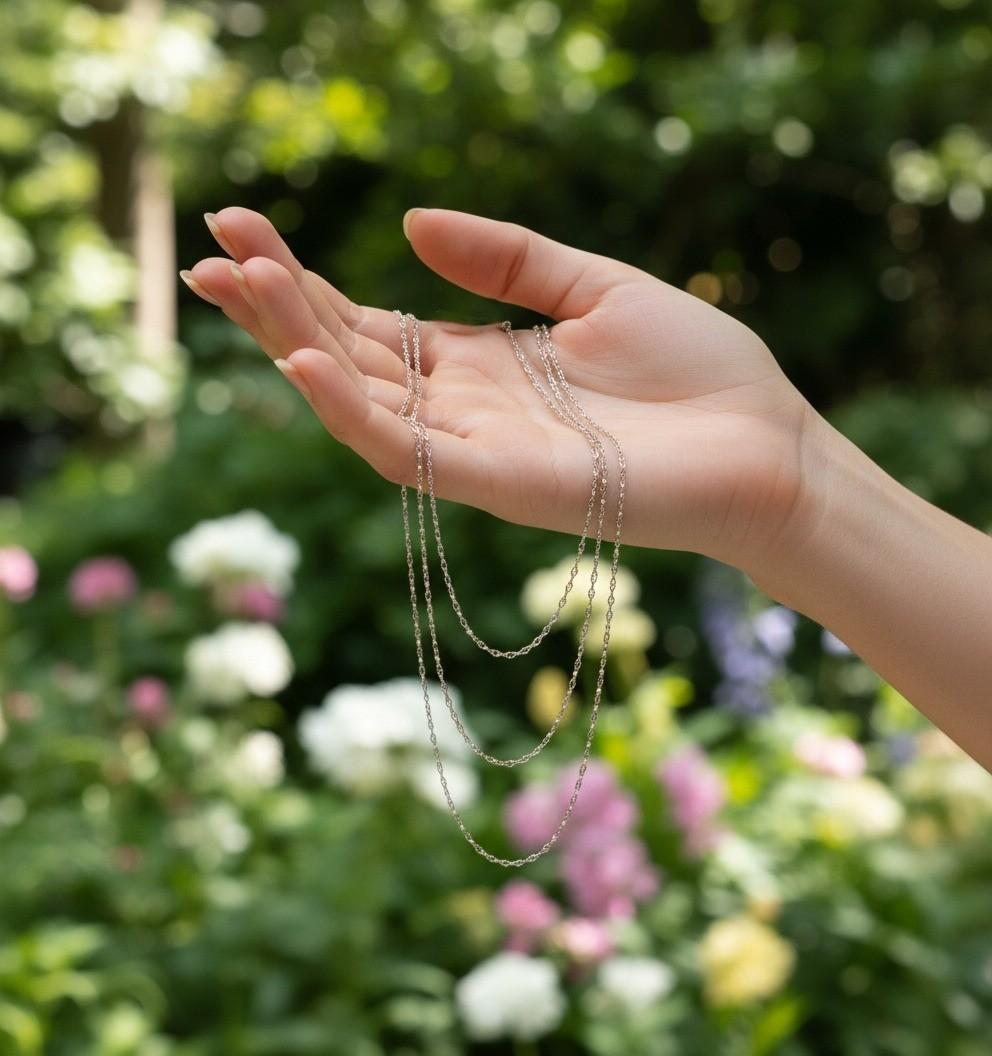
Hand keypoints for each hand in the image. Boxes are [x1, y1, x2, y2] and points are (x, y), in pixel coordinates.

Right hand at [181, 207, 810, 570]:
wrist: (765, 442)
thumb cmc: (696, 370)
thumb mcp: (594, 287)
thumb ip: (506, 258)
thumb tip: (408, 225)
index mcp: (481, 363)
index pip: (370, 323)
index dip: (306, 281)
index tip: (243, 230)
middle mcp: (465, 409)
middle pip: (351, 357)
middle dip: (279, 308)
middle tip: (213, 250)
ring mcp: (477, 451)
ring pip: (363, 402)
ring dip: (297, 347)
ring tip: (240, 286)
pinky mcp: (500, 484)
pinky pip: (409, 454)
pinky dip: (353, 414)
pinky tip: (305, 364)